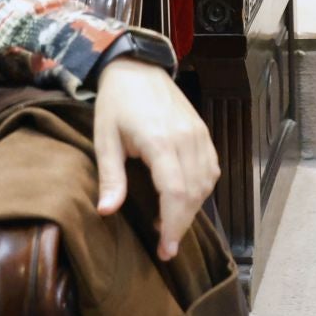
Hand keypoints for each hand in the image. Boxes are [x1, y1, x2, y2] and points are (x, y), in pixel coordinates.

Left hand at [92, 58, 220, 262]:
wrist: (137, 67)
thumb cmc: (116, 103)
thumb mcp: (104, 139)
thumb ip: (110, 176)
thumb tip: (106, 212)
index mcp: (160, 141)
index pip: (175, 192)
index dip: (172, 225)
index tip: (165, 249)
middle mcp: (186, 138)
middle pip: (194, 193)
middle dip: (181, 225)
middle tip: (167, 247)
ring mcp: (199, 134)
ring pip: (206, 183)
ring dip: (192, 209)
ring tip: (170, 224)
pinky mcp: (203, 131)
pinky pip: (211, 168)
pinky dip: (202, 189)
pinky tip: (185, 199)